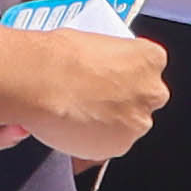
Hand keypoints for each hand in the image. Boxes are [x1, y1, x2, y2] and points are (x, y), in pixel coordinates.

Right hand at [24, 24, 169, 163]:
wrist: (39, 82)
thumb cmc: (60, 57)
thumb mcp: (95, 43)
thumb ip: (111, 62)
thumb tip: (103, 70)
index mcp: (151, 59)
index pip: (149, 68)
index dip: (127, 74)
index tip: (112, 77)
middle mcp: (151, 92)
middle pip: (144, 99)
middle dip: (124, 101)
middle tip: (96, 97)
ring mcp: (137, 122)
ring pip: (128, 126)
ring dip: (111, 123)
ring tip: (80, 113)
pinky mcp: (118, 147)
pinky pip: (110, 145)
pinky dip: (96, 140)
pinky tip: (75, 126)